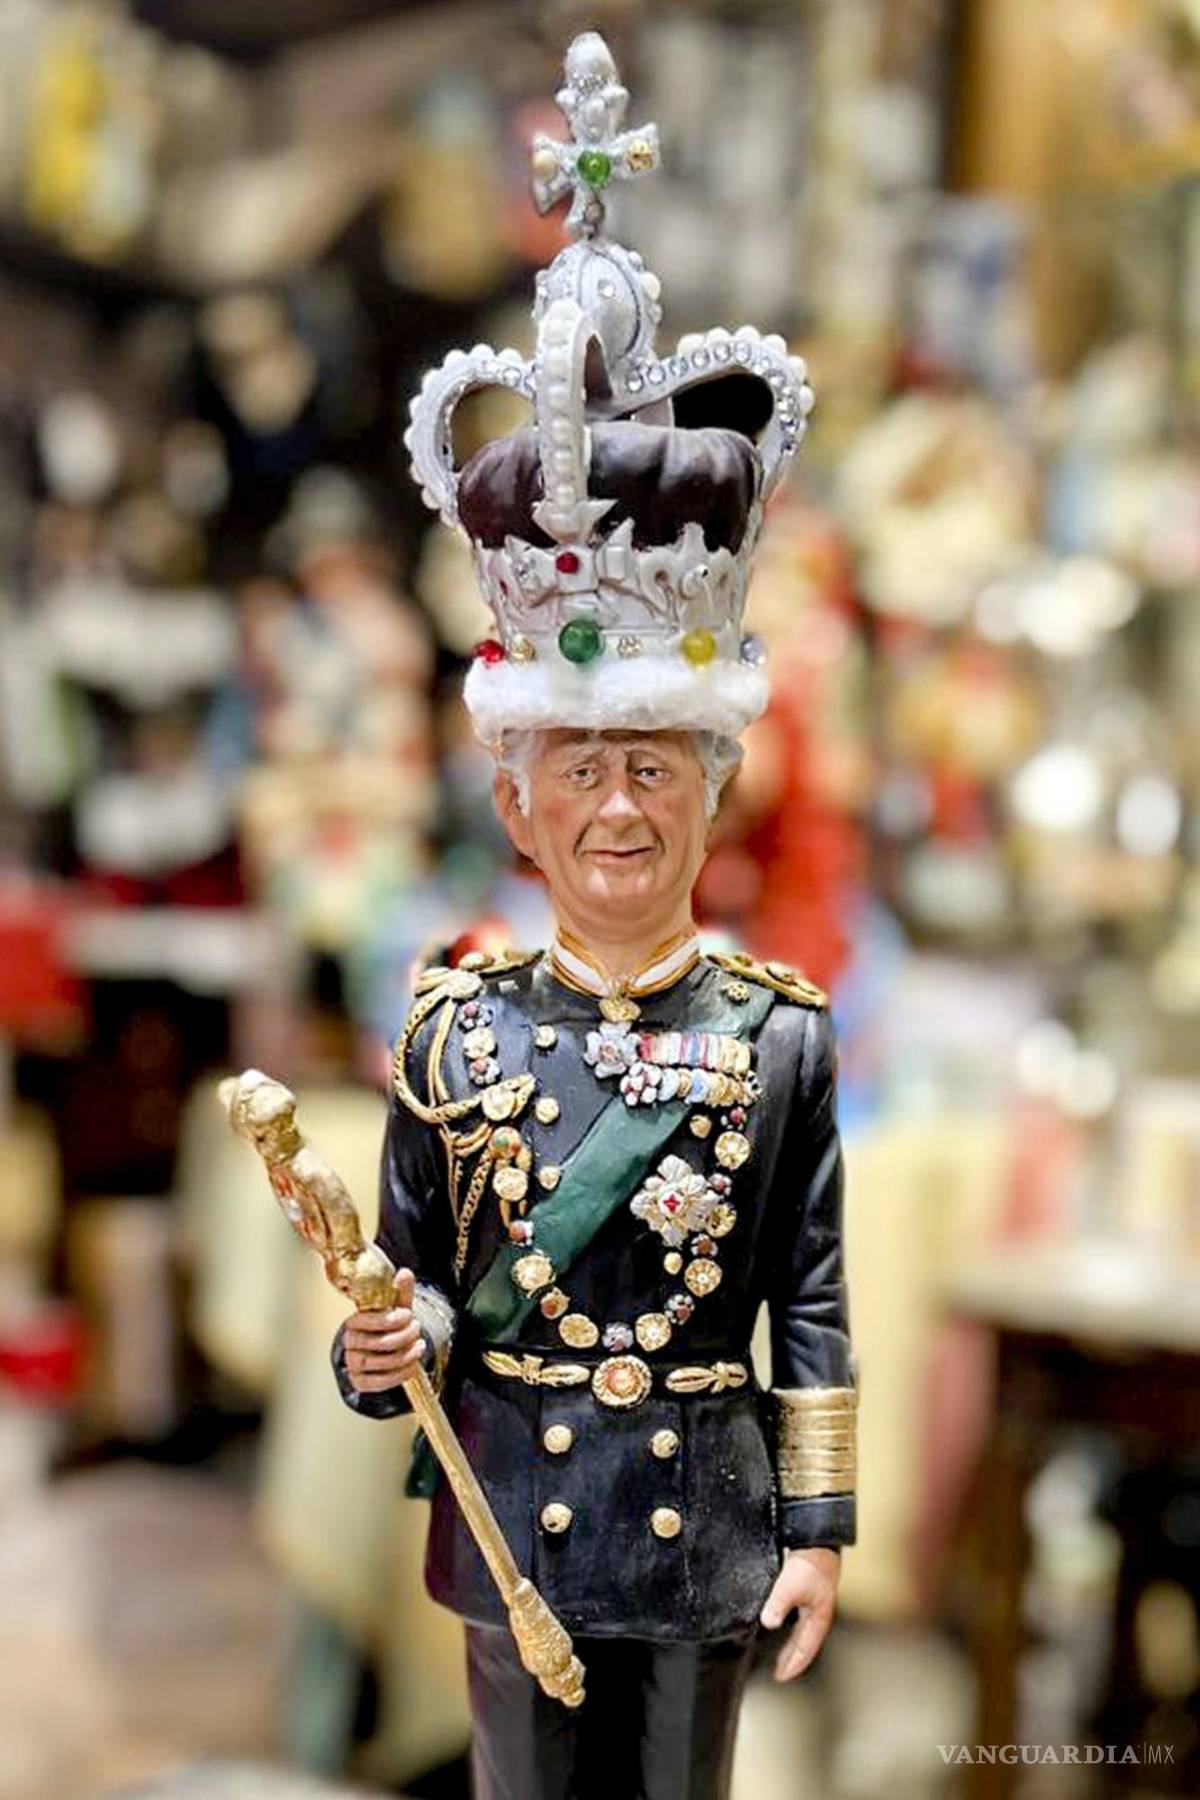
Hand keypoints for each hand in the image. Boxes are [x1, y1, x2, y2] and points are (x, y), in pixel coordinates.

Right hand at [342, 1267, 425, 1392]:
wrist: (382, 1351)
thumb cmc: (389, 1325)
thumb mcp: (396, 1307)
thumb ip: (401, 1291)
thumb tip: (404, 1273)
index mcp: (353, 1322)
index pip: (368, 1321)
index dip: (391, 1319)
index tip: (409, 1315)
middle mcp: (349, 1343)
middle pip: (378, 1343)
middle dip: (404, 1336)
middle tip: (418, 1329)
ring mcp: (352, 1364)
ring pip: (380, 1363)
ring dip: (405, 1356)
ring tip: (419, 1346)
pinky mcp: (359, 1382)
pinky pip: (379, 1382)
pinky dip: (399, 1375)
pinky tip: (412, 1366)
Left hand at [760, 1547, 840, 1680]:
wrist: (818, 1538)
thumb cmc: (810, 1563)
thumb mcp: (790, 1586)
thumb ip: (778, 1605)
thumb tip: (768, 1623)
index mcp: (818, 1617)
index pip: (805, 1650)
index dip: (793, 1665)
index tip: (781, 1677)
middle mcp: (817, 1613)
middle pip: (805, 1643)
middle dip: (793, 1658)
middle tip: (780, 1671)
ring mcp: (814, 1601)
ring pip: (802, 1630)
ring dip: (791, 1643)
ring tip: (780, 1652)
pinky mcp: (808, 1589)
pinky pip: (798, 1616)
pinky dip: (789, 1625)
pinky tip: (779, 1620)